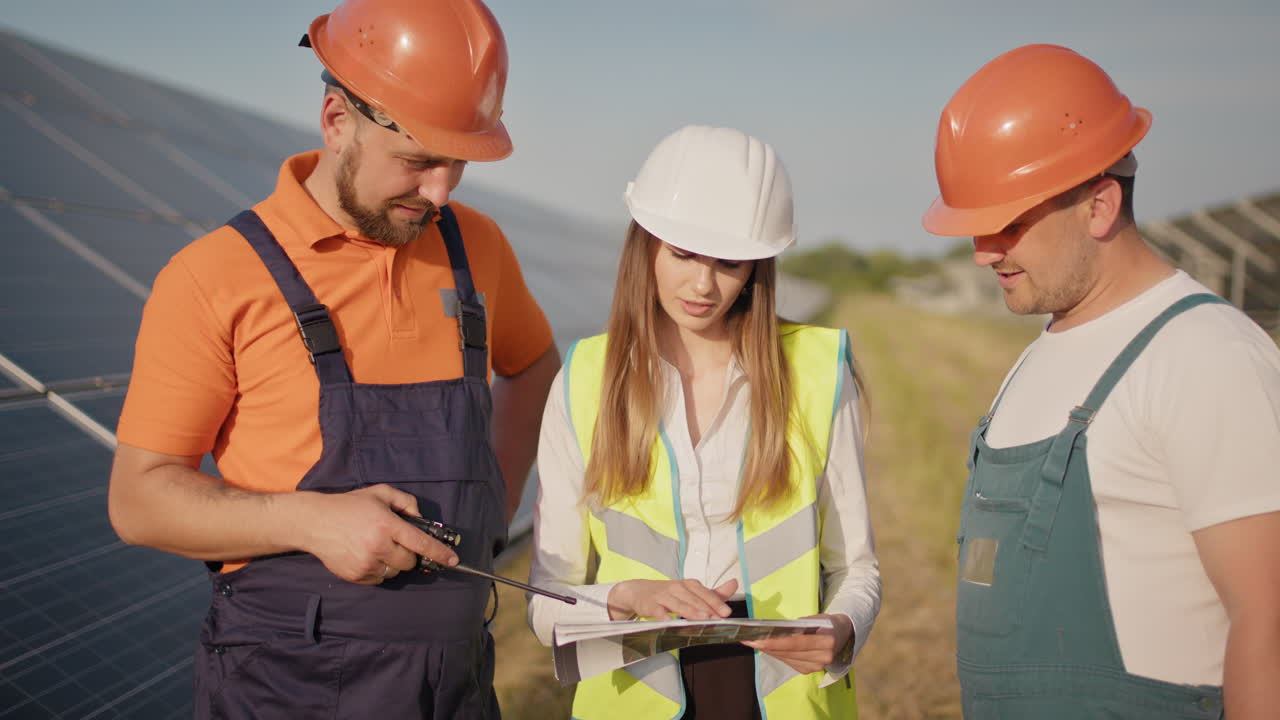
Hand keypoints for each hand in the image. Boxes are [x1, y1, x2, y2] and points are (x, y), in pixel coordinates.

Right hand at [298, 484, 458, 584]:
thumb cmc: (350, 505)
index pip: (421, 543)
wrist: (315, 522)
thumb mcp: (380, 493)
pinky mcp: (356, 575)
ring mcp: (366, 563)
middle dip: (409, 554)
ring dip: (394, 563)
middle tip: (397, 542)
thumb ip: (405, 501)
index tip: (454, 560)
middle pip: (410, 562)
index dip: (440, 553)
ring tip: (377, 546)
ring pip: (395, 572)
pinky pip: (379, 579)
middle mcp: (378, 546)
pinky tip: (366, 555)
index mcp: (387, 524)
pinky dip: (379, 570)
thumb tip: (420, 516)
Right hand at [607, 578, 737, 620]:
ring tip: (702, 620)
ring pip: (678, 603)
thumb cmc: (669, 594)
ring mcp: (663, 595)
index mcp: (689, 585)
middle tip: (717, 618)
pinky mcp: (650, 604)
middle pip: (693, 598)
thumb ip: (713, 592)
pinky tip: (670, 622)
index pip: (704, 593)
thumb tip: (735, 583)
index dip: (716, 602)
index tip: (726, 612)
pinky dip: (664, 616)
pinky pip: (658, 610)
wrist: (639, 592)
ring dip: (690, 611)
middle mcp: (677, 588)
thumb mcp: (691, 592)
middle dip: (706, 609)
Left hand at [742, 613, 852, 674]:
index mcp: (827, 641)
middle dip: (766, 646)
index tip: (757, 639)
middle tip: (748, 639)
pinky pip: (789, 662)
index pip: (796, 642)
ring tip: (752, 642)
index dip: (775, 642)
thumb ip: (801, 625)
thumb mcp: (817, 618)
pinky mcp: (810, 671)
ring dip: (769, 651)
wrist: (843, 635)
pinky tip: (766, 647)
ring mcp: (816, 667)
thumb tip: (777, 629)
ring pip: (787, 658)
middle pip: (789, 652)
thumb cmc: (827, 622)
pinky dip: (777, 654)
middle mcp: (823, 657)